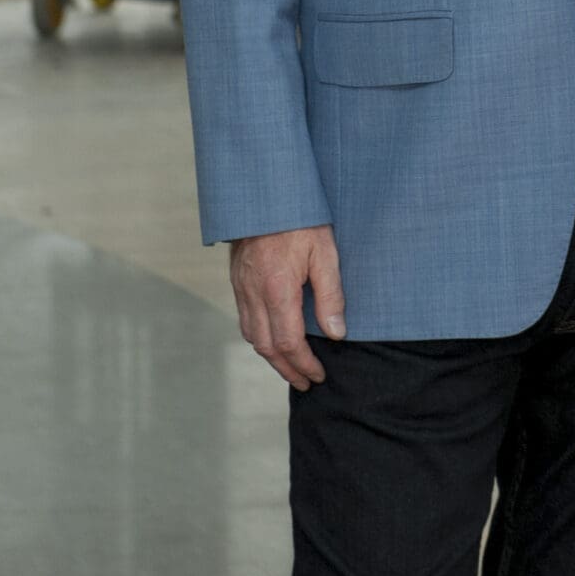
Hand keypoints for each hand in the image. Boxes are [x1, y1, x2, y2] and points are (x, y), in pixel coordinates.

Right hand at [229, 224, 343, 387]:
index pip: (288, 342)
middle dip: (287, 369)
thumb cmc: (300, 219)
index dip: (303, 364)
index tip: (318, 375)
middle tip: (306, 382)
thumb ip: (331, 295)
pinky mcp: (237, 279)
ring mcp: (242, 287)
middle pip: (266, 346)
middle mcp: (254, 293)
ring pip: (252, 335)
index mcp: (278, 289)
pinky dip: (260, 336)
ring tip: (291, 367)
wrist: (264, 193)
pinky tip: (273, 338)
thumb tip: (337, 333)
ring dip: (271, 356)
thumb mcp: (325, 253)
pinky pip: (245, 318)